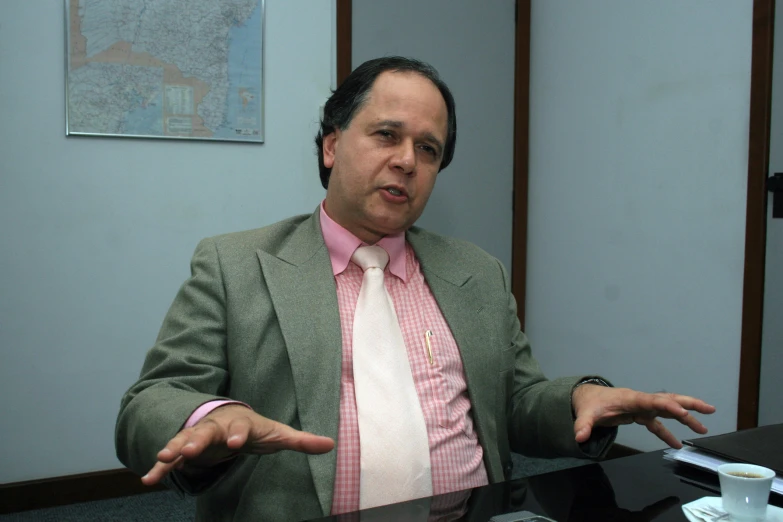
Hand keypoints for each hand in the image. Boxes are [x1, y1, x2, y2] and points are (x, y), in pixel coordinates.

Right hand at [141, 404, 334, 485]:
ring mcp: (198, 436)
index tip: (236, 442)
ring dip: (173, 449)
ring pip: (184, 441)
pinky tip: (147, 479)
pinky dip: (160, 467)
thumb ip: (301, 440)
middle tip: (188, 449)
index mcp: (240, 423)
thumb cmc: (255, 429)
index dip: (238, 433)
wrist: (228, 419)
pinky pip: (172, 458)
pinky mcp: (186, 449)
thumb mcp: (277, 434)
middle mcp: (216, 427)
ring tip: (161, 460)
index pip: (240, 427)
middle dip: (197, 440)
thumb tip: (330, 444)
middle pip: (206, 432)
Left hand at [571, 385, 715, 447]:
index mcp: (630, 399)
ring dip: (686, 417)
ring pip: (668, 410)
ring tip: (704, 427)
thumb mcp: (585, 414)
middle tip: (709, 409)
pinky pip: (658, 424)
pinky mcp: (640, 415)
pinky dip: (668, 433)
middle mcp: (640, 401)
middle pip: (668, 400)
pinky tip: (677, 444)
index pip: (652, 400)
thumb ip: (583, 426)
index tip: (683, 412)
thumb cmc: (589, 404)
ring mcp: (641, 407)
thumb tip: (580, 437)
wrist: (586, 398)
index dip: (668, 405)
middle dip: (689, 404)